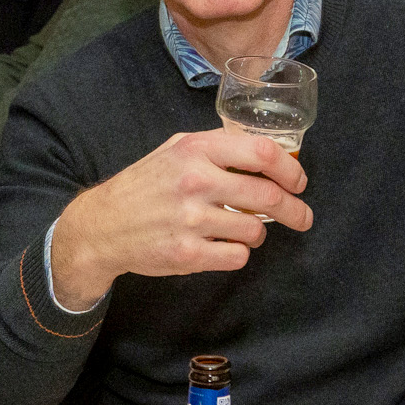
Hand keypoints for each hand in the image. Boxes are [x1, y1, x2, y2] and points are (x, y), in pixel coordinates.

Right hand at [49, 129, 312, 306]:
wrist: (102, 225)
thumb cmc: (145, 186)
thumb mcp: (175, 150)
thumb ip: (216, 147)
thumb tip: (267, 154)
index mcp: (195, 149)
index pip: (262, 153)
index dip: (290, 170)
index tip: (299, 183)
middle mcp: (195, 181)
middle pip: (267, 196)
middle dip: (295, 210)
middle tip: (302, 217)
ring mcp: (190, 219)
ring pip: (255, 230)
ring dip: (258, 234)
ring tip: (244, 231)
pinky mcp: (187, 253)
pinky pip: (237, 257)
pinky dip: (238, 254)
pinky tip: (223, 246)